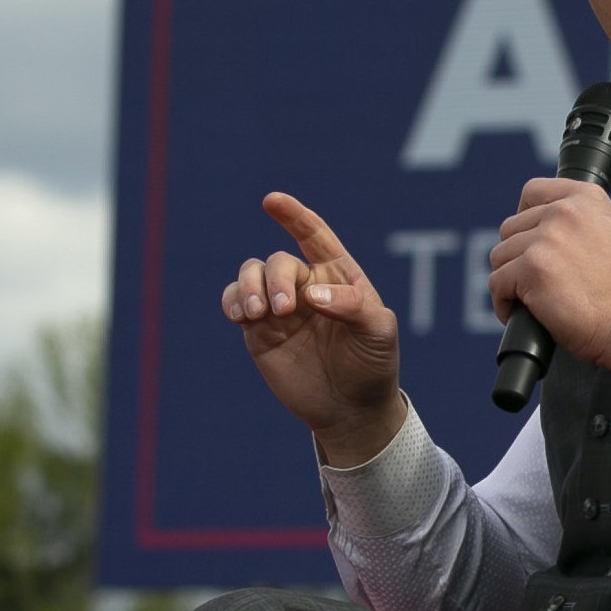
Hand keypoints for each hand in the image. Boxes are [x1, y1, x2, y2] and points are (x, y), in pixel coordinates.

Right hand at [224, 193, 403, 463]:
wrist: (351, 410)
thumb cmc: (373, 364)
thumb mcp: (378, 332)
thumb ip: (352, 305)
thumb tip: (311, 294)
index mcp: (338, 275)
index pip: (313, 234)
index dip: (293, 215)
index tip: (271, 201)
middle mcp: (306, 285)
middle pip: (277, 262)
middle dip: (275, 279)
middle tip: (283, 310)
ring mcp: (280, 308)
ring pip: (250, 276)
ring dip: (248, 287)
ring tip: (258, 314)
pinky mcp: (258, 332)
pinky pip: (235, 302)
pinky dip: (232, 301)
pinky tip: (242, 316)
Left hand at [486, 177, 610, 373]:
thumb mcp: (605, 236)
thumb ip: (573, 225)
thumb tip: (533, 233)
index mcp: (586, 198)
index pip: (532, 191)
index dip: (524, 219)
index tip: (531, 242)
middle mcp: (565, 211)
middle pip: (510, 228)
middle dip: (517, 257)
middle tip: (535, 282)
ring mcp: (547, 238)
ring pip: (500, 257)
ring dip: (510, 281)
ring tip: (531, 300)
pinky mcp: (532, 268)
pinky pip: (496, 283)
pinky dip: (504, 304)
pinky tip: (521, 314)